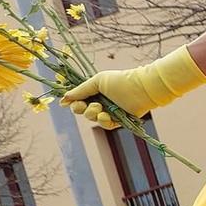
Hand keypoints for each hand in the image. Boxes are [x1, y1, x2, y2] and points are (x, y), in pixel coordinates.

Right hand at [59, 47, 205, 128]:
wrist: (141, 88)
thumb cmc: (120, 81)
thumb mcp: (97, 81)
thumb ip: (81, 90)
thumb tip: (64, 98)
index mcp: (95, 91)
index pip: (79, 100)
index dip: (72, 102)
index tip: (65, 103)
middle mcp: (101, 101)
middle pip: (82, 111)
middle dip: (80, 109)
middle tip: (84, 105)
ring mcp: (110, 111)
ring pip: (92, 118)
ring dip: (92, 114)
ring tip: (100, 108)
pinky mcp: (119, 120)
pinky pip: (105, 125)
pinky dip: (103, 121)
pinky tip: (105, 115)